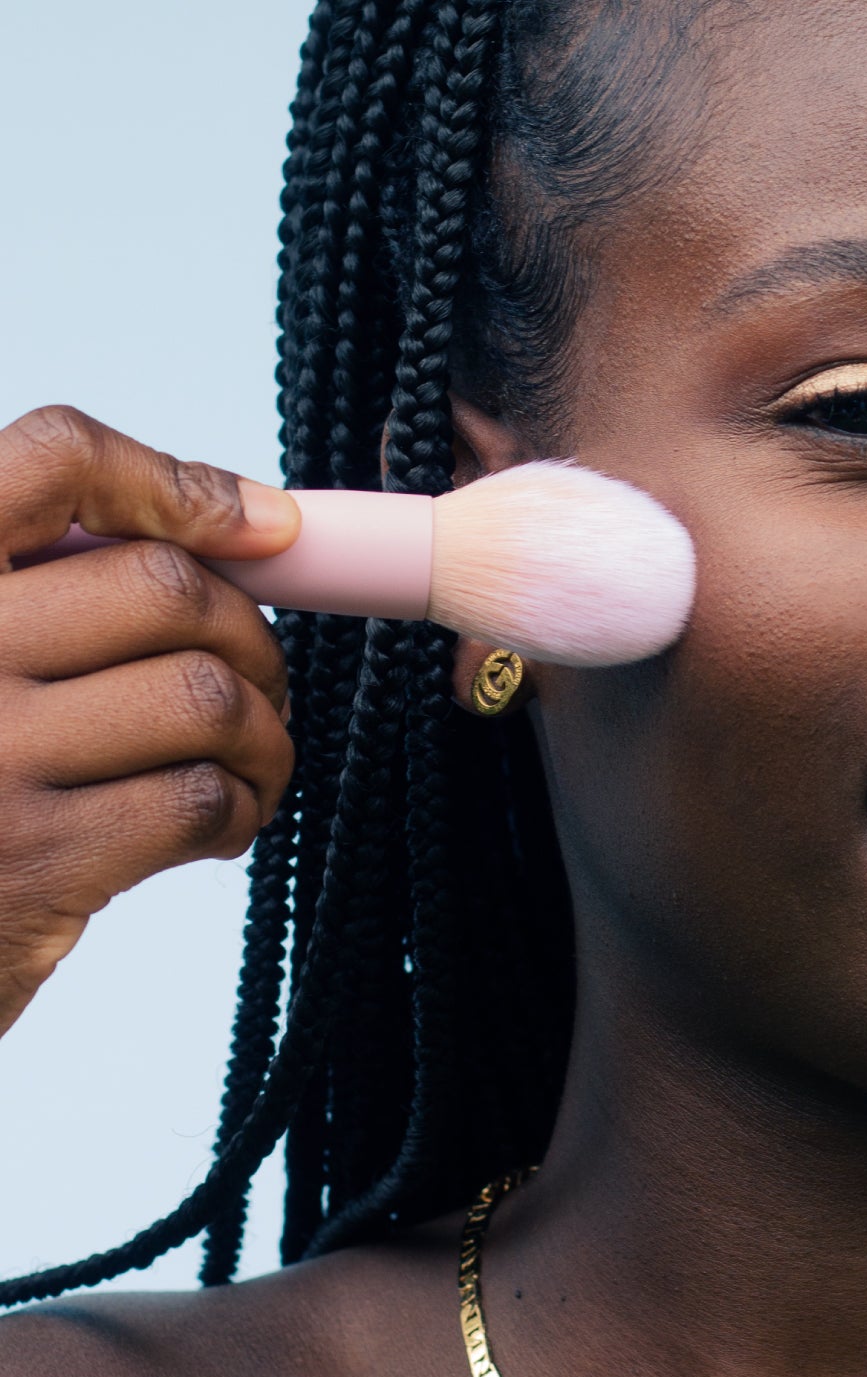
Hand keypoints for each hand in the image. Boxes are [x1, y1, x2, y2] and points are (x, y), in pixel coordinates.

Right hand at [0, 406, 299, 1037]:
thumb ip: (52, 588)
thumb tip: (248, 527)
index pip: (54, 459)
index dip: (178, 483)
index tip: (262, 528)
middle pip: (168, 588)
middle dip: (252, 637)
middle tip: (259, 684)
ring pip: (204, 695)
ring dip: (265, 733)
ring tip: (250, 762)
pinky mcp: (34, 861)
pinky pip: (199, 797)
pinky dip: (244, 807)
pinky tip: (221, 824)